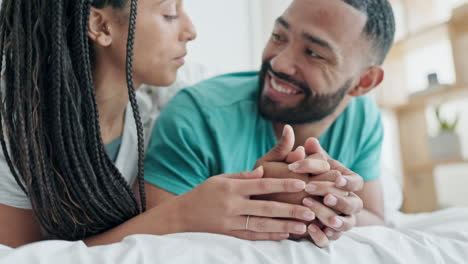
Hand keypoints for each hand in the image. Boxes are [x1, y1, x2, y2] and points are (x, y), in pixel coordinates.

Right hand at [173, 126, 316, 240]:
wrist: (182, 216)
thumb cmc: (204, 193)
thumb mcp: (220, 178)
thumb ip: (242, 176)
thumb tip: (263, 171)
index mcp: (231, 187)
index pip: (262, 185)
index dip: (282, 185)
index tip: (301, 184)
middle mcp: (231, 205)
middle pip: (266, 208)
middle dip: (290, 210)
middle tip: (310, 210)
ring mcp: (230, 222)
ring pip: (262, 225)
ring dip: (284, 226)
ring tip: (303, 226)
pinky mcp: (230, 235)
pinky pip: (253, 236)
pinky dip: (270, 236)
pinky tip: (285, 235)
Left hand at [289, 138, 363, 246]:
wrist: (302, 200)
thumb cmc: (310, 177)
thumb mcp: (312, 166)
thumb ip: (312, 155)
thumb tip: (310, 141)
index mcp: (348, 184)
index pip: (356, 183)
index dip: (348, 182)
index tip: (337, 179)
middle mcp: (349, 203)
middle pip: (354, 204)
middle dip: (339, 200)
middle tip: (322, 196)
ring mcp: (342, 220)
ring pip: (346, 224)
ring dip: (334, 219)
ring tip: (322, 217)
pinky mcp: (329, 234)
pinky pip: (330, 239)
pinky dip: (322, 236)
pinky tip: (311, 228)